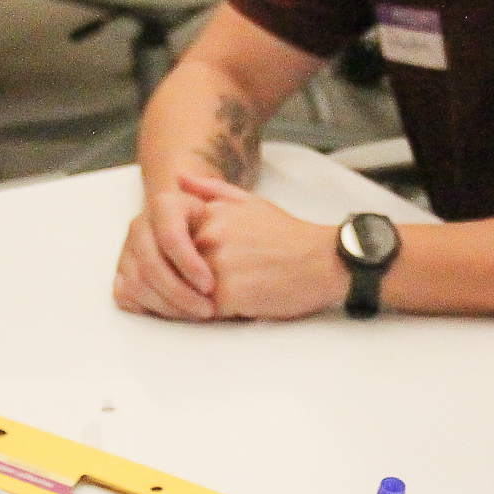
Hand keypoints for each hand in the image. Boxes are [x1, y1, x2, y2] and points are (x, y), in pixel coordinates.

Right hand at [114, 184, 219, 319]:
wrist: (200, 227)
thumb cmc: (223, 220)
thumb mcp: (229, 202)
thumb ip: (215, 190)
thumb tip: (182, 178)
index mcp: (164, 205)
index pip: (170, 237)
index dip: (188, 265)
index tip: (211, 286)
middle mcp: (141, 225)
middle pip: (151, 266)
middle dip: (180, 293)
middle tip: (208, 310)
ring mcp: (129, 249)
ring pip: (138, 283)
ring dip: (168, 305)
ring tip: (198, 313)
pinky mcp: (123, 272)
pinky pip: (127, 295)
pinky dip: (150, 308)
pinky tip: (177, 313)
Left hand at [178, 173, 347, 319]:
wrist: (323, 261)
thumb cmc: (288, 234)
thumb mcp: (250, 202)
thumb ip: (210, 191)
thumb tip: (177, 179)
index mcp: (210, 215)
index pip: (169, 240)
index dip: (179, 257)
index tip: (197, 262)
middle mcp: (209, 238)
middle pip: (174, 268)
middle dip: (185, 280)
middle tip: (214, 283)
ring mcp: (216, 267)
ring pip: (185, 292)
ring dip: (196, 299)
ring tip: (225, 295)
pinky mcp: (228, 296)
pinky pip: (203, 312)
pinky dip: (213, 314)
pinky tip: (236, 306)